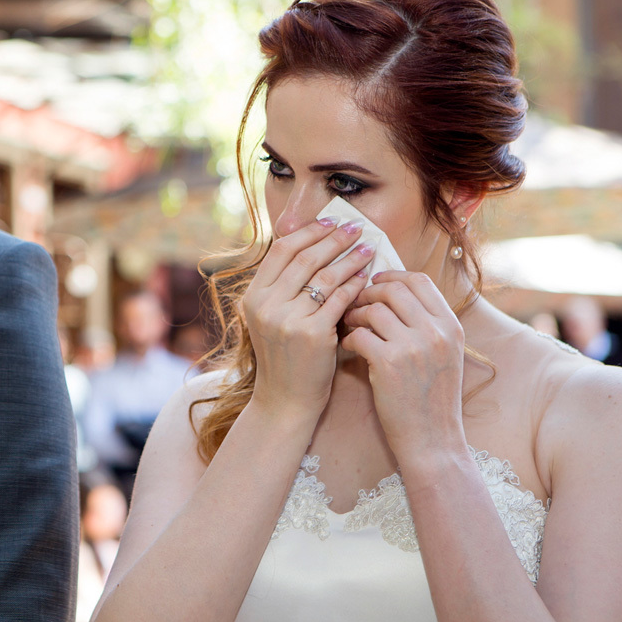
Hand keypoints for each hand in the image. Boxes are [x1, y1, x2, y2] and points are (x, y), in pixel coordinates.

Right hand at [242, 218, 374, 418]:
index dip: (309, 232)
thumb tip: (314, 247)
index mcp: (253, 296)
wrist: (285, 401)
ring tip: (369, 248)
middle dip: (334, 239)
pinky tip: (368, 278)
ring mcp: (287, 319)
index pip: (282, 250)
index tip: (331, 221)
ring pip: (324, 276)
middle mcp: (265, 304)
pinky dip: (355, 285)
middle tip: (357, 228)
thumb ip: (284, 288)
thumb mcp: (271, 319)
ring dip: (350, 258)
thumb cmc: (285, 358)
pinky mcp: (311, 334)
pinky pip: (339, 300)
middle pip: (305, 258)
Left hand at [340, 271, 467, 462]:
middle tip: (354, 302)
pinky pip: (360, 334)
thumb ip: (427, 324)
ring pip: (373, 310)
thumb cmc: (432, 398)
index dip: (393, 275)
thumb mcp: (444, 355)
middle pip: (393, 289)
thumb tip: (395, 292)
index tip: (375, 281)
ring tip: (349, 324)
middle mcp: (436, 332)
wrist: (432, 439)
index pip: (420, 281)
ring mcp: (414, 347)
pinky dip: (350, 338)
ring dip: (355, 314)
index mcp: (451, 326)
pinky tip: (349, 347)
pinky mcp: (390, 363)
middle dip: (368, 292)